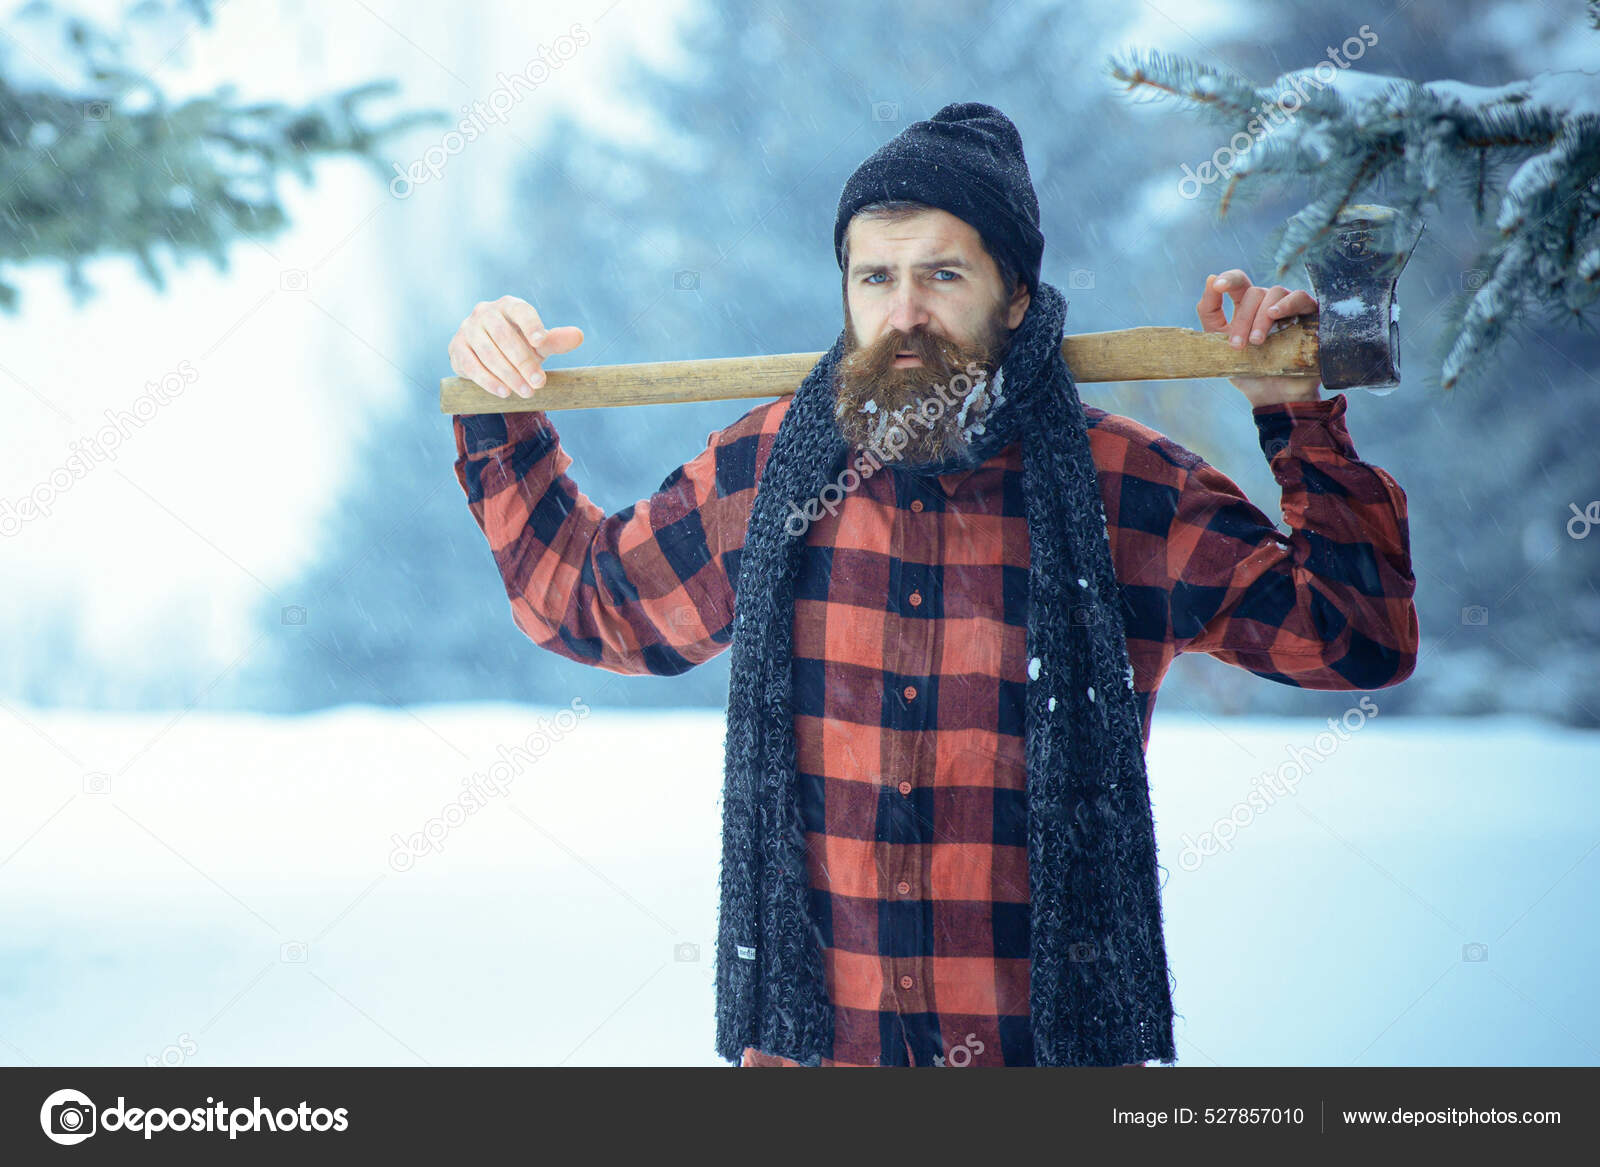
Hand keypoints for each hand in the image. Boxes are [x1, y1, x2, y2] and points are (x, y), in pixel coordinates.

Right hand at [448, 295, 583, 398]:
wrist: (486, 354)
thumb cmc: (519, 344)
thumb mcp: (538, 343)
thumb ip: (556, 340)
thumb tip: (578, 336)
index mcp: (508, 306)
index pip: (520, 311)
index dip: (531, 325)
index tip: (541, 343)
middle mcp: (485, 312)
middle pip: (504, 336)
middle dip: (523, 362)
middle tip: (539, 383)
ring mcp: (467, 329)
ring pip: (488, 353)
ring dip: (509, 375)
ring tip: (526, 392)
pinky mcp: (456, 348)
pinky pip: (471, 365)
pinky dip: (488, 381)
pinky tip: (504, 392)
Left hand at [1196, 270, 1320, 406]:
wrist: (1274, 397)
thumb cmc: (1248, 371)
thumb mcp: (1219, 345)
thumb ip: (1211, 314)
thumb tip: (1210, 278)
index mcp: (1246, 308)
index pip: (1238, 283)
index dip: (1227, 279)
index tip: (1217, 285)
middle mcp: (1268, 303)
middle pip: (1253, 292)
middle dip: (1242, 320)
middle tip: (1238, 346)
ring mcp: (1290, 308)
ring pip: (1274, 293)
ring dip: (1261, 317)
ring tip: (1257, 342)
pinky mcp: (1310, 315)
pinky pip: (1300, 298)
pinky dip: (1287, 303)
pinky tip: (1275, 314)